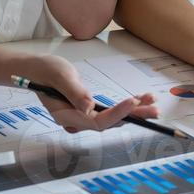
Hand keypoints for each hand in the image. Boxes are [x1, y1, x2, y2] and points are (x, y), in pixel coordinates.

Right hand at [14, 54, 158, 132]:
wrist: (38, 70)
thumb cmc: (47, 70)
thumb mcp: (60, 76)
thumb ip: (74, 92)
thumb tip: (89, 107)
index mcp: (67, 116)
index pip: (97, 121)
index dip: (117, 114)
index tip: (133, 102)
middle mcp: (77, 121)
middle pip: (110, 122)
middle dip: (134, 116)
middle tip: (155, 110)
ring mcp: (83, 117)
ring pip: (113, 118)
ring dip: (134, 111)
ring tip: (152, 101)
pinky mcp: (88, 110)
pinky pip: (110, 111)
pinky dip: (126, 105)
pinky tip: (140, 98)